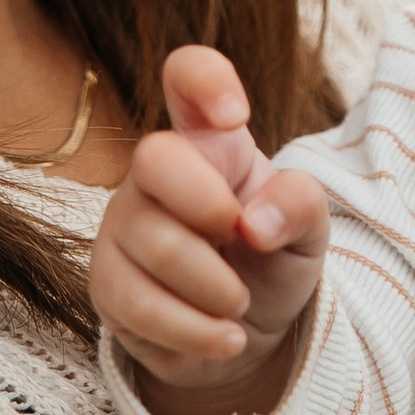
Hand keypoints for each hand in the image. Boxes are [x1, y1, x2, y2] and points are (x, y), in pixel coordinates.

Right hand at [88, 45, 328, 414]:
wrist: (245, 337)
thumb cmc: (271, 263)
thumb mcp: (308, 233)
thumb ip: (300, 205)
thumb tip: (253, 224)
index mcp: (211, 141)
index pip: (187, 76)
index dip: (205, 80)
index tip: (237, 117)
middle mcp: (156, 172)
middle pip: (155, 157)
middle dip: (206, 202)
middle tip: (242, 237)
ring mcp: (123, 225)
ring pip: (156, 245)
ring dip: (217, 287)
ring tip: (240, 303)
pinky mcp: (106, 283)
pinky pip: (141, 305)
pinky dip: (197, 331)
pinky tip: (227, 338)